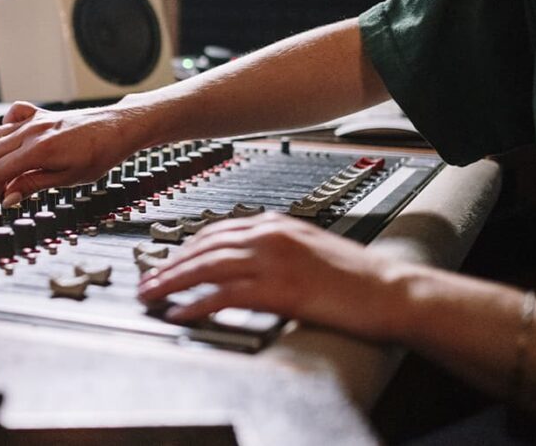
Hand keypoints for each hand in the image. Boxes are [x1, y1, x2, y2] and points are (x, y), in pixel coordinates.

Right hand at [0, 101, 149, 205]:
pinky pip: (12, 115)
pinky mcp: (40, 113)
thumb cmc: (98, 155)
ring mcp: (34, 120)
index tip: (2, 199)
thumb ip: (33, 185)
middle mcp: (31, 131)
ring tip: (11, 170)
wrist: (116, 129)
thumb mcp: (67, 179)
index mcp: (38, 150)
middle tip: (7, 189)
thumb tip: (9, 198)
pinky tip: (15, 141)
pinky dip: (6, 128)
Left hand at [137, 212, 403, 339]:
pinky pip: (225, 296)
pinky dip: (198, 304)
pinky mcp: (279, 290)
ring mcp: (273, 262)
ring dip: (173, 282)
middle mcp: (269, 236)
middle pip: (203, 247)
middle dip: (169, 264)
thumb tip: (243, 257)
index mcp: (275, 224)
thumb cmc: (354, 274)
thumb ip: (273, 246)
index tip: (167, 261)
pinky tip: (181, 313)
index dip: (185, 248)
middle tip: (146, 279)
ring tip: (151, 295)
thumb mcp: (307, 246)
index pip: (215, 231)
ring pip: (206, 268)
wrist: (389, 289)